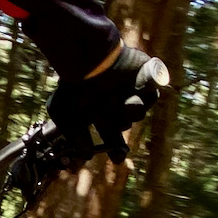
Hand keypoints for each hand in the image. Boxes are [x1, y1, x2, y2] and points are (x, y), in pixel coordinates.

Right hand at [47, 45, 169, 163]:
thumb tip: (86, 154)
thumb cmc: (73, 84)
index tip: (117, 159)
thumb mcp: (64, 114)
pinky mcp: (145, 74)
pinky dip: (144, 89)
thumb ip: (75, 136)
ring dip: (129, 108)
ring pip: (139, 111)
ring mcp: (131, 89)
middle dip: (118, 123)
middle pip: (125, 124)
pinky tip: (131, 88)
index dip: (116, 150)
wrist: (86, 59)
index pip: (112, 137)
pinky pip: (153, 89)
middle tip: (110, 118)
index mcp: (100, 113)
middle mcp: (116, 103)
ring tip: (118, 99)